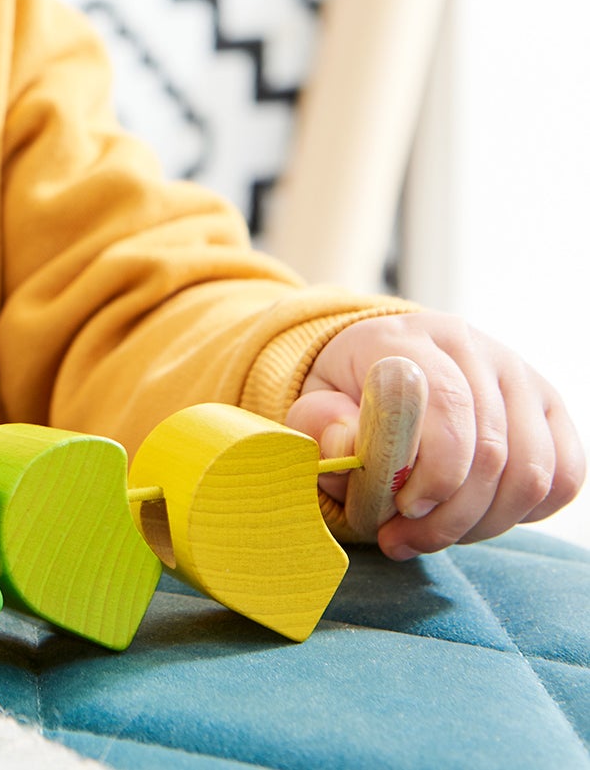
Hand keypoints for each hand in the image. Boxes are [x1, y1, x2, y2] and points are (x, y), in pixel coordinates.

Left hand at [284, 312, 584, 560]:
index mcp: (405, 338)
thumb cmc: (346, 397)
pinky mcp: (548, 406)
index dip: (433, 473)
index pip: (446, 405)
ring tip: (432, 533)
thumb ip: (318, 426)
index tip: (401, 509)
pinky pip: (564, 476)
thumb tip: (348, 443)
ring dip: (482, 524)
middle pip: (490, 452)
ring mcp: (516, 374)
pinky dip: (525, 513)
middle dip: (448, 517)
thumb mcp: (313, 408)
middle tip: (401, 539)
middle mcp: (469, 346)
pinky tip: (476, 514)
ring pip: (531, 474)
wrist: (384, 370)